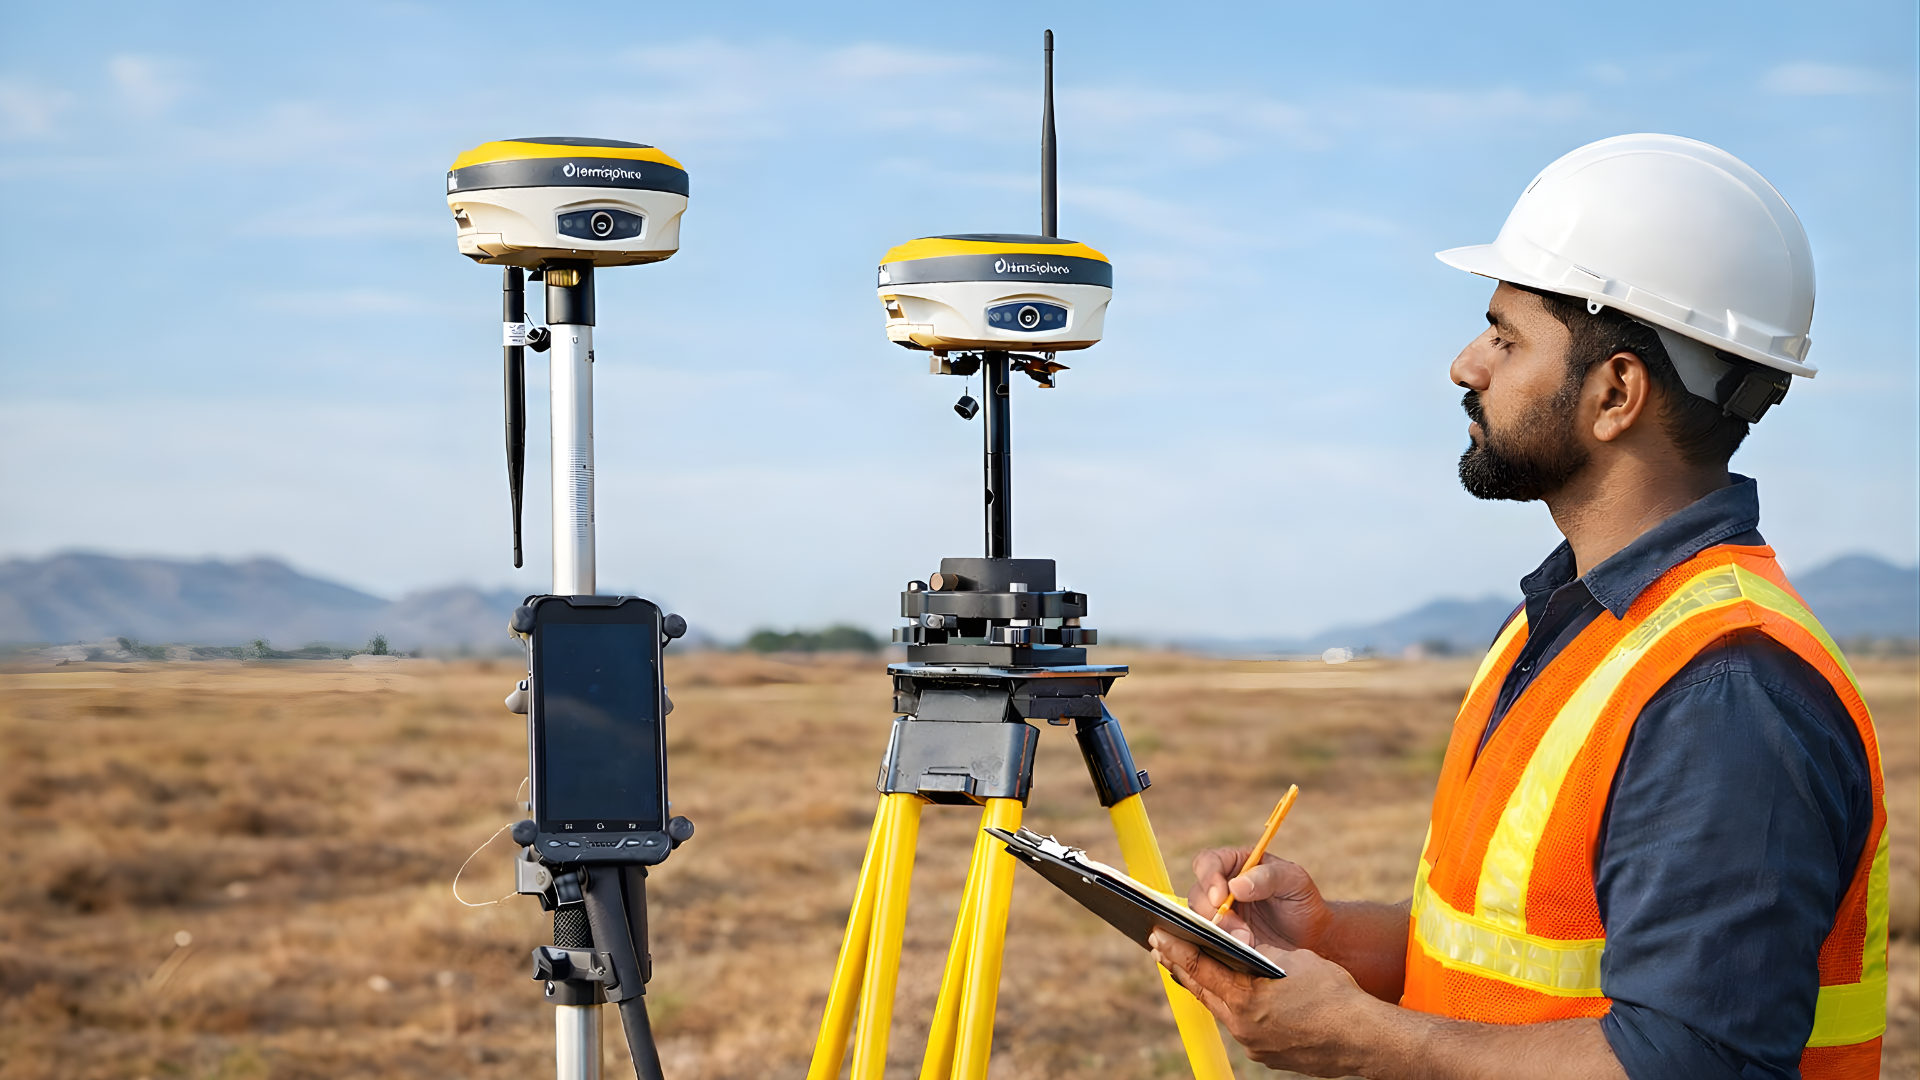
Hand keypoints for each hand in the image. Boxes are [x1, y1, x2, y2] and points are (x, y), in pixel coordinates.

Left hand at [1149, 928, 1378, 1076]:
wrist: (1364, 1038)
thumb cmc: (1334, 993)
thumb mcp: (1293, 959)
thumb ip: (1259, 952)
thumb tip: (1235, 944)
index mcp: (1246, 998)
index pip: (1200, 968)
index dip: (1176, 949)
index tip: (1158, 935)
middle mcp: (1242, 1026)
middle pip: (1202, 990)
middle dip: (1182, 966)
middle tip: (1161, 947)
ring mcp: (1253, 1044)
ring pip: (1220, 1008)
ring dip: (1205, 986)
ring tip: (1190, 967)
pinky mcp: (1266, 1054)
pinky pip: (1240, 1025)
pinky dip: (1231, 1005)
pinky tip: (1232, 994)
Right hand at [1189, 847, 1334, 953]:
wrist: (1310, 934)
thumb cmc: (1302, 900)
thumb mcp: (1294, 882)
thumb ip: (1267, 877)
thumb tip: (1235, 885)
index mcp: (1237, 862)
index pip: (1208, 862)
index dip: (1208, 878)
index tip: (1220, 899)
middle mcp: (1223, 884)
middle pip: (1198, 893)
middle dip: (1214, 913)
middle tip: (1240, 930)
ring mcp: (1221, 911)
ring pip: (1200, 918)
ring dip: (1219, 931)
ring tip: (1247, 941)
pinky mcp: (1223, 933)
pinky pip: (1208, 937)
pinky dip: (1219, 944)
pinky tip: (1240, 948)